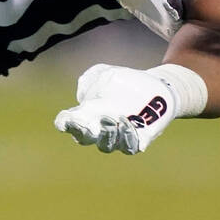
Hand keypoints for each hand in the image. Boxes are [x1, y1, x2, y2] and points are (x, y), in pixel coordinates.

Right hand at [53, 65, 179, 154]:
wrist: (154, 86)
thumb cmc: (123, 81)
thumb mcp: (104, 74)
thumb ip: (89, 81)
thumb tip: (84, 97)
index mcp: (87, 114)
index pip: (70, 123)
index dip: (65, 123)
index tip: (65, 118)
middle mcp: (99, 129)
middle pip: (85, 138)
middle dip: (82, 132)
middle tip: (83, 123)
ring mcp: (118, 136)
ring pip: (106, 145)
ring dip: (106, 135)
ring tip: (109, 121)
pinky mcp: (138, 139)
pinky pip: (129, 145)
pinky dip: (126, 137)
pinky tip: (126, 123)